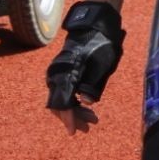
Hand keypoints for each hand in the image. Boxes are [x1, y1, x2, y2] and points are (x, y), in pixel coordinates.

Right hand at [47, 1, 125, 134]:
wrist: (94, 28)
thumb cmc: (100, 45)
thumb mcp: (102, 65)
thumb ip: (93, 85)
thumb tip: (86, 103)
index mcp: (66, 72)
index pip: (62, 103)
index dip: (69, 119)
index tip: (75, 131)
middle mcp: (56, 74)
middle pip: (59, 104)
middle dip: (73, 118)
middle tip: (88, 127)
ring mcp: (57, 74)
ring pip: (61, 100)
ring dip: (74, 111)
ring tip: (91, 119)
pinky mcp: (61, 73)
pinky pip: (63, 92)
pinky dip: (73, 102)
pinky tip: (84, 108)